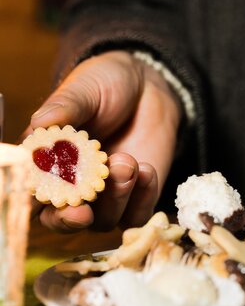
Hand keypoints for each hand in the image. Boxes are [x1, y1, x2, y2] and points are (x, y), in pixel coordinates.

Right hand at [27, 50, 180, 231]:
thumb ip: (65, 107)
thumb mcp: (84, 89)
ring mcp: (107, 196)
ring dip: (115, 197)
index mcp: (48, 161)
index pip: (35, 194)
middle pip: (65, 221)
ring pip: (104, 220)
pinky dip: (142, 197)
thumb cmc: (107, 85)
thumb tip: (41, 123)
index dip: (40, 203)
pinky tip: (146, 170)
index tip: (54, 201)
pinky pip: (138, 214)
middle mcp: (74, 185)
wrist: (149, 86)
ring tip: (127, 162)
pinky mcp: (138, 197)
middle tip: (84, 208)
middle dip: (73, 218)